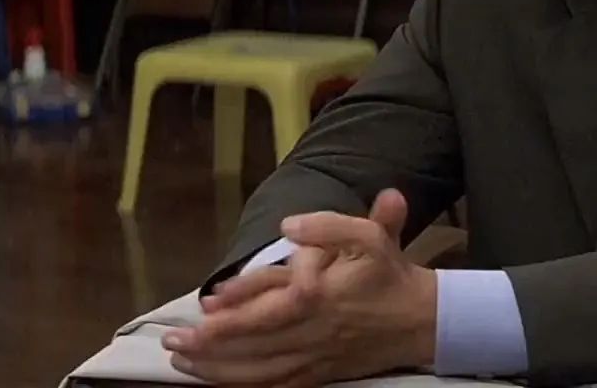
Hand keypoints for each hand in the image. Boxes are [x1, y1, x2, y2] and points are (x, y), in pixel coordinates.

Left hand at [164, 189, 437, 386]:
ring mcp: (316, 358)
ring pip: (261, 371)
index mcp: (322, 296)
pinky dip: (247, 387)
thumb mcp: (369, 235)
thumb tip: (289, 225)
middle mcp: (314, 332)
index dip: (235, 310)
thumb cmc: (388, 274)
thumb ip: (329, 225)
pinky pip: (277, 387)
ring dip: (219, 371)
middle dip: (211, 348)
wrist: (422, 319)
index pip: (271, 307)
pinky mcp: (320, 375)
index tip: (203, 309)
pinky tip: (221, 385)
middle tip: (173, 344)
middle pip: (255, 345)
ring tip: (184, 365)